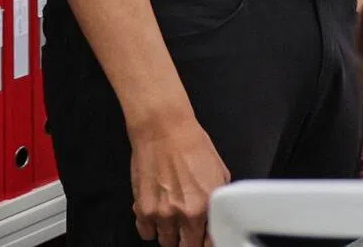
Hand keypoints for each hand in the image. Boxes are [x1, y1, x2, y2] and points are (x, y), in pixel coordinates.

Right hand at [130, 113, 229, 246]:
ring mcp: (163, 214)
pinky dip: (150, 226)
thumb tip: (218, 216)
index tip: (203, 237)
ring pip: (166, 242)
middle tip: (187, 228)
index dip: (206, 240)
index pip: (209, 243)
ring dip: (169, 232)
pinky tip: (155, 212)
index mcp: (207, 205)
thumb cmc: (190, 142)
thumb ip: (218, 199)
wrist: (163, 127)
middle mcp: (186, 214)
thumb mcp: (218, 170)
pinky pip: (146, 233)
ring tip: (170, 215)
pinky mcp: (143, 209)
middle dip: (188, 239)